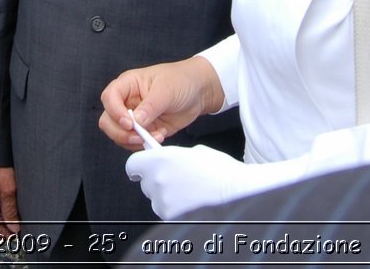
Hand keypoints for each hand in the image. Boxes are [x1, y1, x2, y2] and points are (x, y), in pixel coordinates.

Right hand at [98, 57, 222, 149]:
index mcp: (128, 84)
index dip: (115, 112)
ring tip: (155, 136)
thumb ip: (150, 106)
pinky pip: (135, 142)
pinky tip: (160, 137)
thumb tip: (136, 121)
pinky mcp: (145, 130)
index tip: (129, 123)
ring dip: (133, 141)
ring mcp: (135, 117)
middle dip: (120, 132)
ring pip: (119, 134)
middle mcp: (127, 101)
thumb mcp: (166, 89)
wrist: (199, 91)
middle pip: (108, 120)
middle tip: (138, 136)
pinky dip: (144, 144)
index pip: (109, 97)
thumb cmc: (181, 80)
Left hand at [125, 145, 242, 220]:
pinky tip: (192, 203)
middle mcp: (157, 181)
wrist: (236, 193)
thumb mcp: (195, 152)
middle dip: (156, 181)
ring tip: (189, 192)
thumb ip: (174, 156)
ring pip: (156, 199)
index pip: (132, 165)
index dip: (139, 166)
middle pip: (145, 183)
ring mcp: (163, 202)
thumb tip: (166, 159)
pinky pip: (167, 212)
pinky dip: (176, 209)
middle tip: (176, 179)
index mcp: (161, 160)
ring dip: (166, 196)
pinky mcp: (171, 218)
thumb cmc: (220, 172)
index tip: (144, 167)